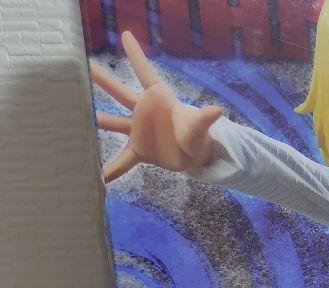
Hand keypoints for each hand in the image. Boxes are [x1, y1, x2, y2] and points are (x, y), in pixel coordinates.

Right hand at [90, 31, 221, 181]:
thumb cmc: (197, 134)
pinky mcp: (141, 150)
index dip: (136, 55)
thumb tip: (217, 110)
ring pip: (113, 122)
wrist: (196, 154)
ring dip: (97, 119)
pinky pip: (124, 160)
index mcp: (158, 100)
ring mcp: (139, 130)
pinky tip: (99, 176)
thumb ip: (204, 118)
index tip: (126, 35)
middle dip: (102, 78)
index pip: (145, 73)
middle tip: (82, 64)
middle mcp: (143, 112)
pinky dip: (113, 168)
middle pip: (119, 92)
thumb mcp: (199, 126)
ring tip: (75, 114)